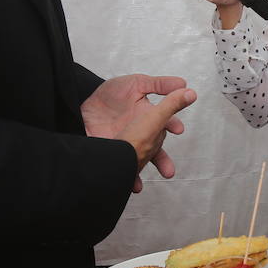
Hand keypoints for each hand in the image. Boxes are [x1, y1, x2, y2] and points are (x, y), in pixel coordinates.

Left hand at [82, 74, 195, 190]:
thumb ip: (161, 85)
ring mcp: (126, 145)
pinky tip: (121, 181)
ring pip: (137, 163)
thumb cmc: (112, 93)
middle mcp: (140, 134)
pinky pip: (117, 166)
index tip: (178, 128)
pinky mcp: (110, 152)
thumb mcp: (138, 83)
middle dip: (162, 161)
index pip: (164, 123)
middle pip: (155, 151)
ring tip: (138, 183)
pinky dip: (121, 176)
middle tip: (168, 170)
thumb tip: (184, 85)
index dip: (172, 125)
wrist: (84, 103)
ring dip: (139, 174)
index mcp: (149, 118)